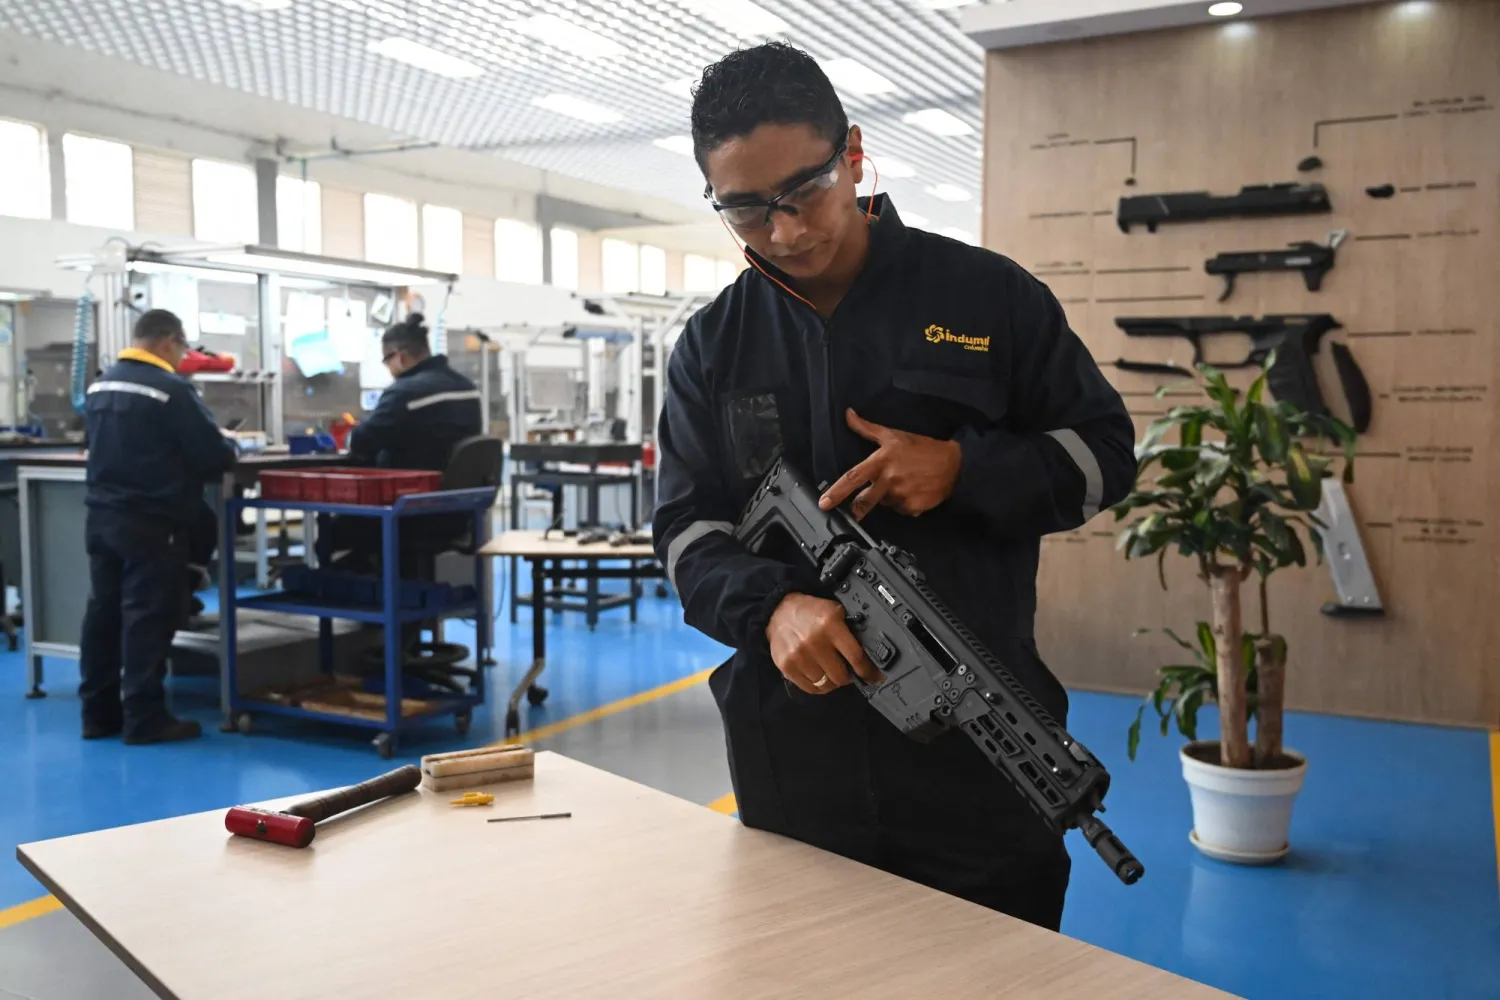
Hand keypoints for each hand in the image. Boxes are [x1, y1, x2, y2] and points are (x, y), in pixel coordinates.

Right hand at [765, 593, 880, 694]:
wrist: (779, 611)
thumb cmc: (810, 612)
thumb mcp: (835, 611)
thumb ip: (850, 630)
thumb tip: (869, 654)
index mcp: (830, 625)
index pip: (856, 657)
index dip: (867, 671)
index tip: (872, 676)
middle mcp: (814, 641)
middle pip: (840, 676)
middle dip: (848, 677)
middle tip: (848, 672)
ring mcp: (799, 656)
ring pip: (825, 684)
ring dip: (832, 682)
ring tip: (831, 673)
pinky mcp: (787, 666)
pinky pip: (809, 688)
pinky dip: (818, 686)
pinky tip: (820, 677)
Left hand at [819, 409, 961, 518]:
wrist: (955, 463)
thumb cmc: (922, 447)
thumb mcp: (893, 435)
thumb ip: (867, 428)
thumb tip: (848, 414)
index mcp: (881, 462)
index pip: (853, 478)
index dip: (836, 491)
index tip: (824, 503)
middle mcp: (889, 481)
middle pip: (864, 501)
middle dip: (859, 506)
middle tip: (859, 507)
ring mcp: (902, 496)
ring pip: (884, 504)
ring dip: (887, 498)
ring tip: (902, 483)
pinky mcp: (914, 508)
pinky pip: (901, 510)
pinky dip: (904, 504)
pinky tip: (913, 491)